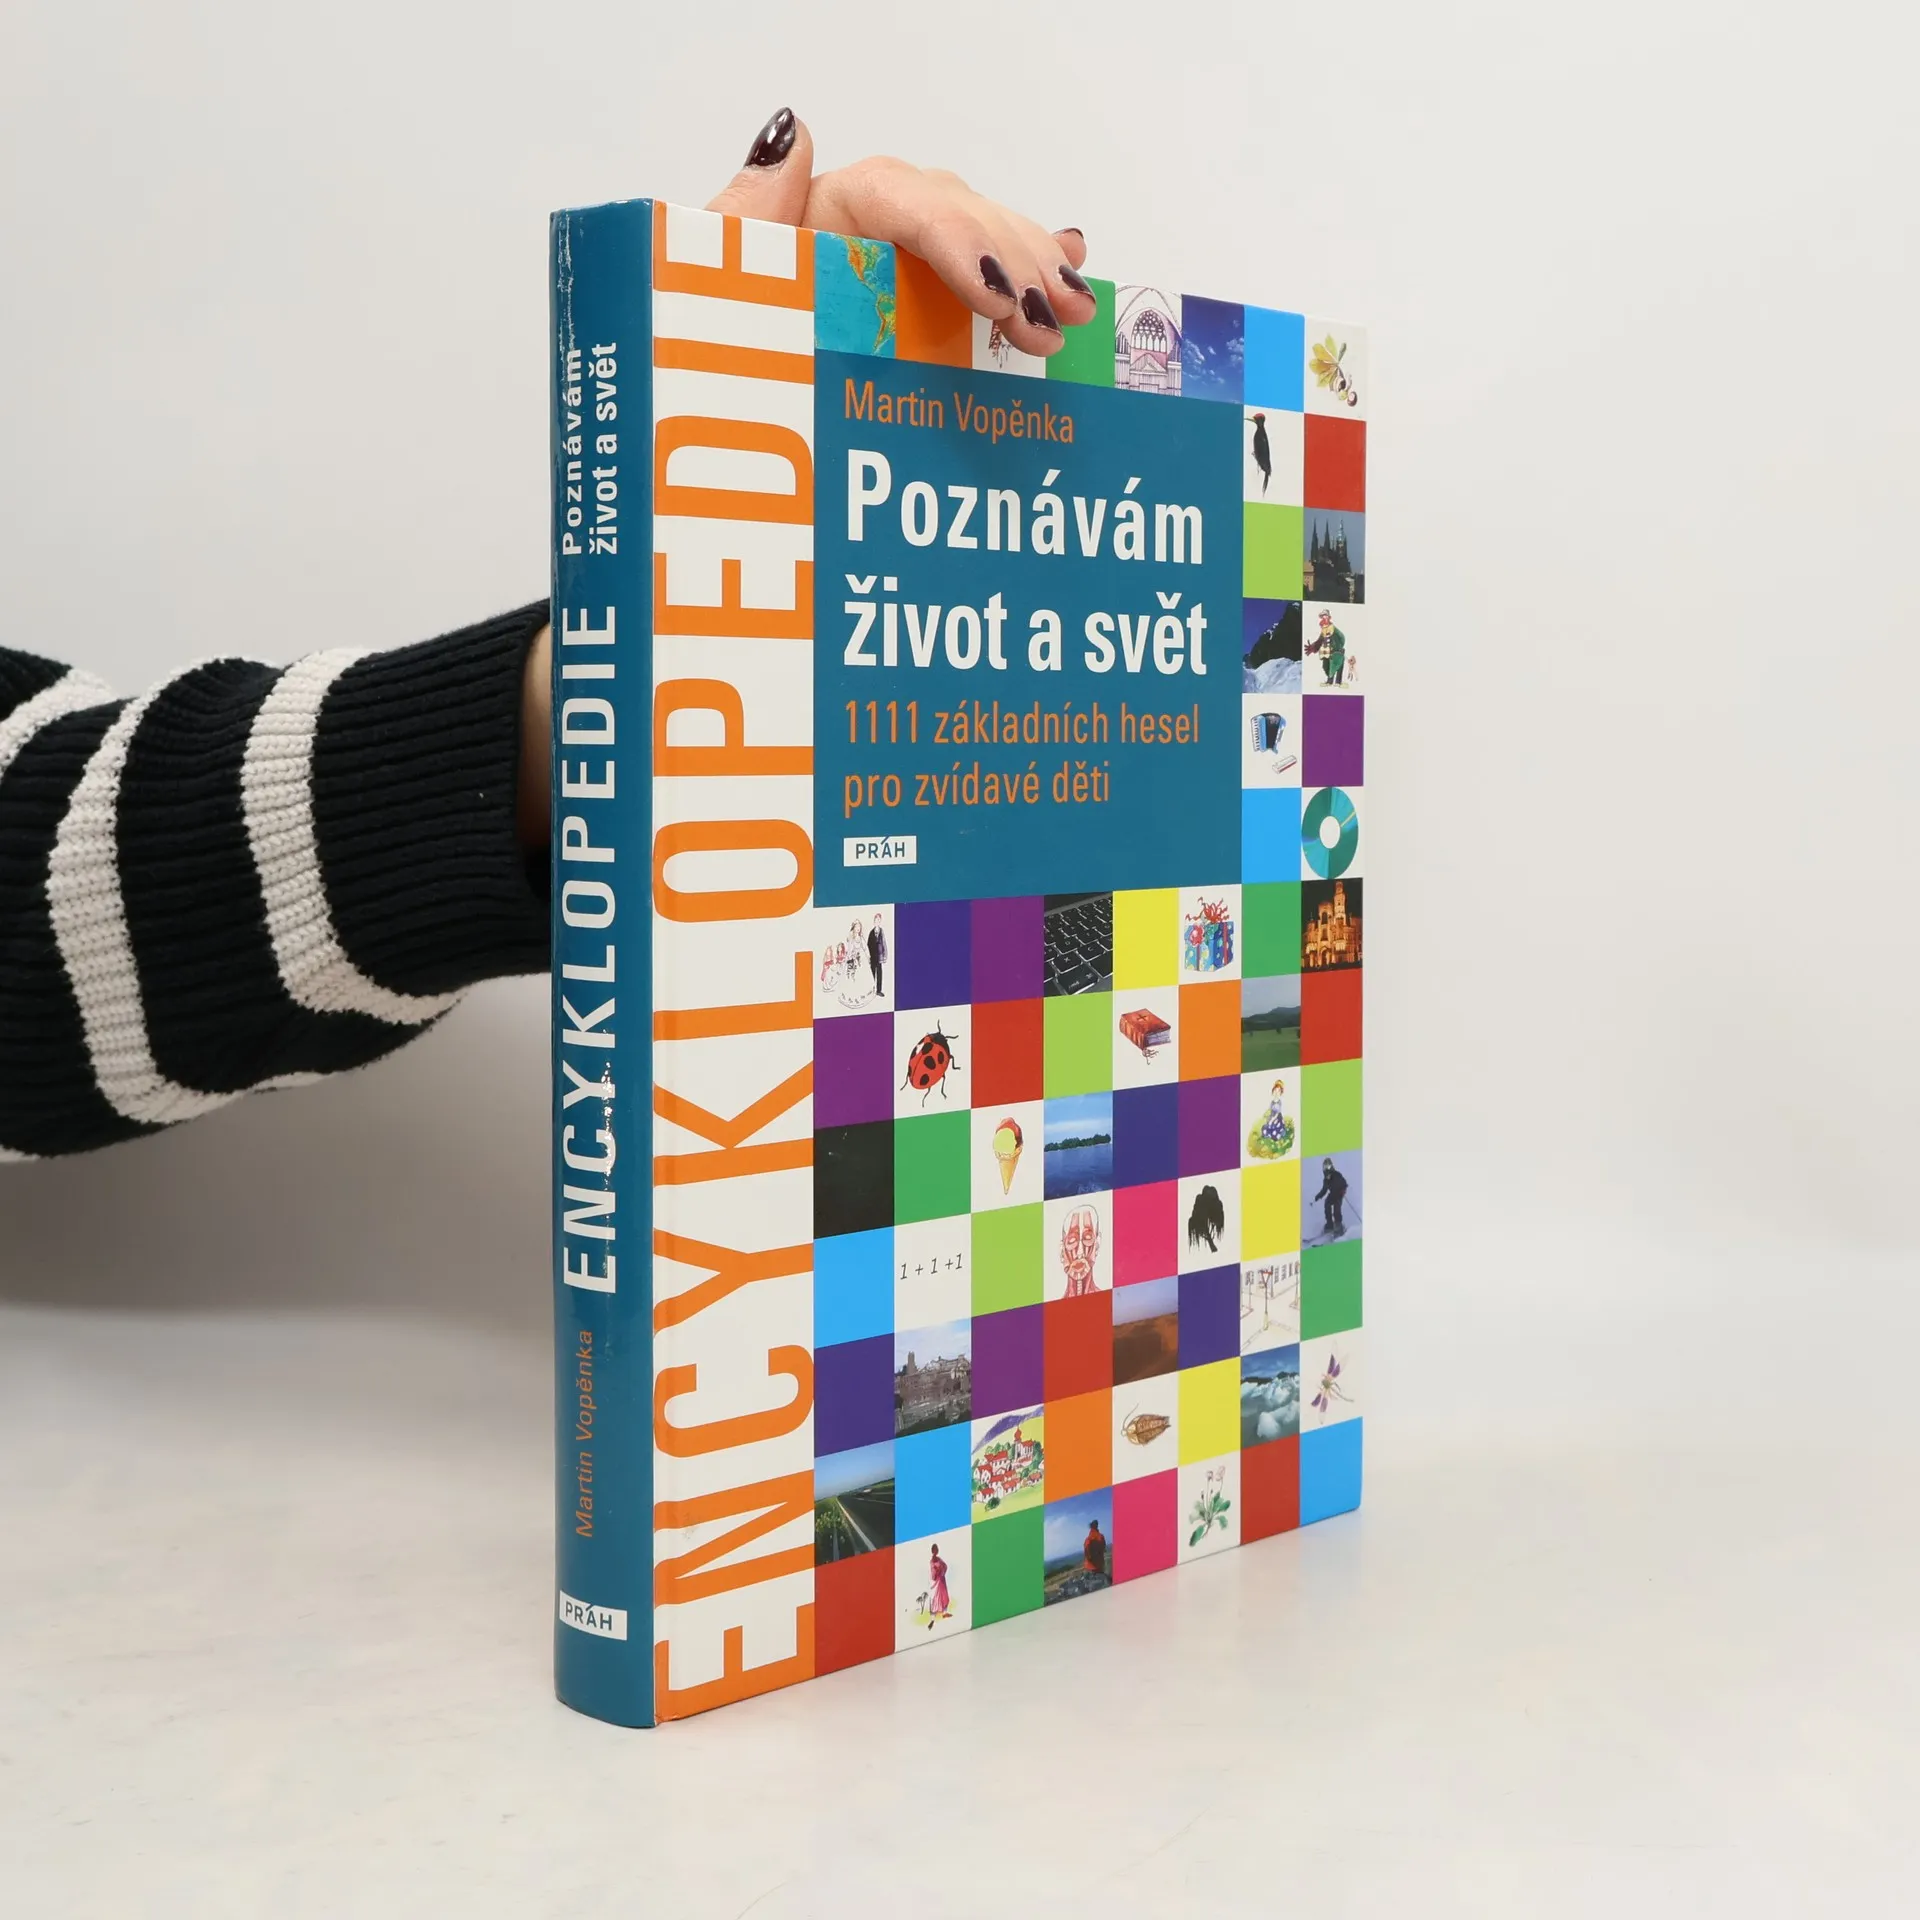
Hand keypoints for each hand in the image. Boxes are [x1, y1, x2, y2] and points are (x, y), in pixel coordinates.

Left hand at [709, 107, 1092, 361]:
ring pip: (973, 243)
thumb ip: (744, 219)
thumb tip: (789, 136)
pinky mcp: (907, 311)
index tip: (992, 293)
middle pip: (952, 216)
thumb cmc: (700, 353)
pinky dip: (1021, 271)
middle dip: (1012, 261)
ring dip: (1032, 270)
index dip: (955, 237)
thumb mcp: (708, 287)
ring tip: (1075, 310)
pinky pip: (971, 277)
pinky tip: (1070, 269)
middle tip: (1051, 322)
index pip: (899, 199)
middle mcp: (858, 233)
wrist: (714, 441)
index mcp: (812, 216)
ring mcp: (888, 270)